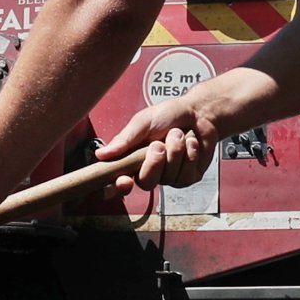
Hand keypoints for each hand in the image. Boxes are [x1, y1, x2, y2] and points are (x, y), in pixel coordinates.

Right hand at [105, 89, 222, 213]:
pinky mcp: (188, 177)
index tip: (123, 181)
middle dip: (154, 162)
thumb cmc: (169, 115)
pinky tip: (191, 143)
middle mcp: (151, 171)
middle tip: (159, 144)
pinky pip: (186, 175)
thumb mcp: (143, 122)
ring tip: (178, 134)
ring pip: (169, 178)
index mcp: (134, 159)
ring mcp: (170, 177)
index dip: (119, 186)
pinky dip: (190, 154)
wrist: (199, 112)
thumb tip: (101, 154)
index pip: (120, 182)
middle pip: (146, 183)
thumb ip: (124, 139)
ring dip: (176, 151)